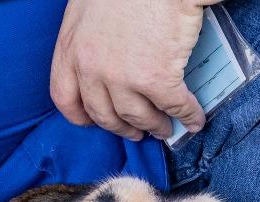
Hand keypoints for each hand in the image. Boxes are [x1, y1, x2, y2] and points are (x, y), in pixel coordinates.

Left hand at [50, 0, 221, 141]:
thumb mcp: (88, 7)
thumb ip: (87, 36)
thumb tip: (102, 54)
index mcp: (71, 50)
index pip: (65, 98)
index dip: (81, 116)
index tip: (93, 123)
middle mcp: (92, 70)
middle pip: (103, 114)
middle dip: (121, 128)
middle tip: (135, 132)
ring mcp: (123, 78)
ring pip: (136, 116)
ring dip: (152, 126)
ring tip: (163, 129)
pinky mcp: (157, 78)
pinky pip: (173, 105)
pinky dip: (186, 115)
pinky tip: (194, 119)